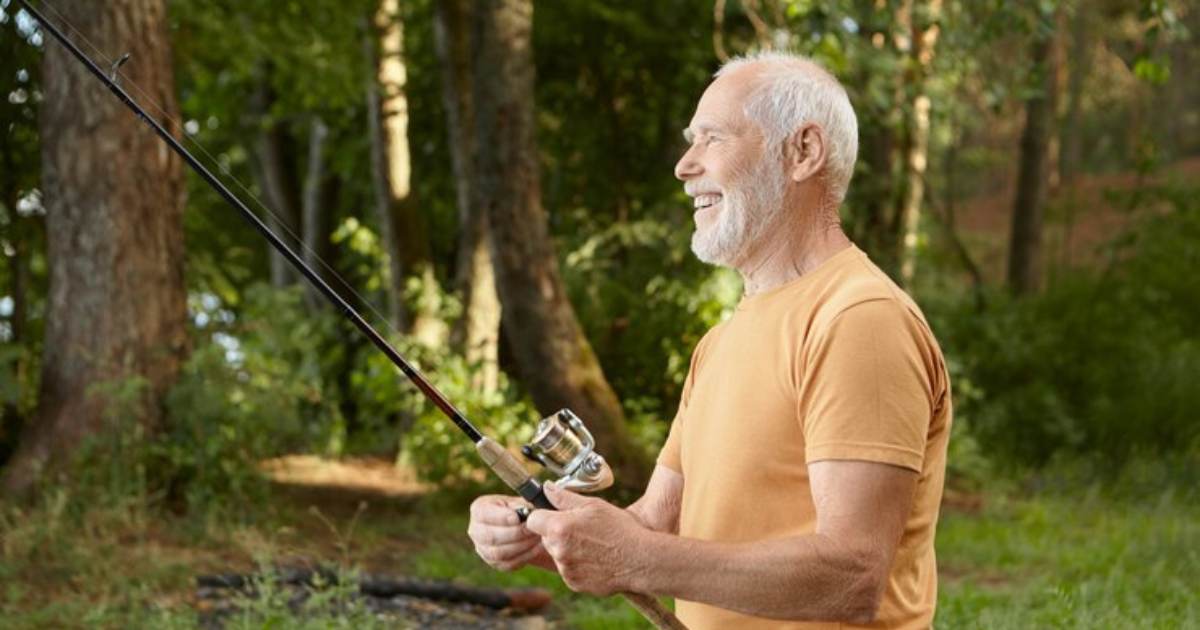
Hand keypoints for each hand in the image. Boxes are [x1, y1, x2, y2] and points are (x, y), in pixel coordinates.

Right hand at [467, 495, 544, 570]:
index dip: (501, 517)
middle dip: (516, 533)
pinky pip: (508, 564)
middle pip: (491, 536)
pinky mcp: (494, 563)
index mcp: (479, 509)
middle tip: (533, 528)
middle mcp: (475, 530)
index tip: (518, 518)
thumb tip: (523, 512)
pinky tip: (537, 547)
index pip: (484, 514)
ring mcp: (483, 549)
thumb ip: (520, 506)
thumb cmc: (521, 510)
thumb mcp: (520, 503)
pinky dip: (524, 556)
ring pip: (499, 553)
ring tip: (538, 537)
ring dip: (522, 545)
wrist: (524, 527)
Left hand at [524, 483, 648, 594]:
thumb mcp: (593, 505)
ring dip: (567, 550)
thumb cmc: (620, 529)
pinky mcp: (574, 583)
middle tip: (581, 530)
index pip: (532, 520)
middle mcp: (559, 551)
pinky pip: (568, 570)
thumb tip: (546, 488)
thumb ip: (564, 497)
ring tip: (593, 545)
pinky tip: (595, 559)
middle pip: (544, 538)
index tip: (553, 515)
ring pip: (557, 554)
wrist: (640, 560)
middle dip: (557, 533)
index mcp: (560, 528)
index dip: (542, 516)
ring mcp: (565, 569)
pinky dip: (577, 565)